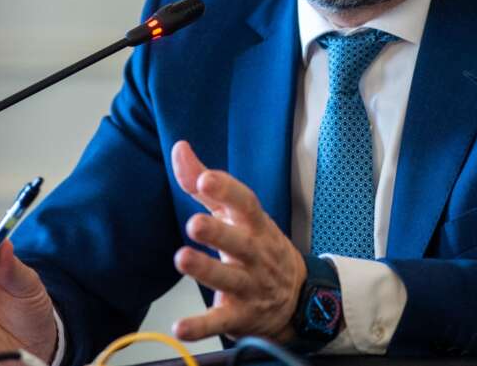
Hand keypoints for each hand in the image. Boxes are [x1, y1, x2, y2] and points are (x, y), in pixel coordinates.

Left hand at [171, 140, 306, 341]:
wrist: (297, 298)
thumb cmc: (257, 246)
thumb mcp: (237, 214)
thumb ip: (205, 183)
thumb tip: (179, 148)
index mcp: (255, 225)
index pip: (245, 203)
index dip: (226, 191)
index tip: (205, 178)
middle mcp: (255, 253)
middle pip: (238, 242)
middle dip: (218, 232)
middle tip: (194, 223)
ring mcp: (250, 286)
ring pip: (229, 278)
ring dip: (206, 270)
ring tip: (182, 259)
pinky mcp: (240, 316)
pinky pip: (220, 321)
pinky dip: (201, 327)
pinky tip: (180, 327)